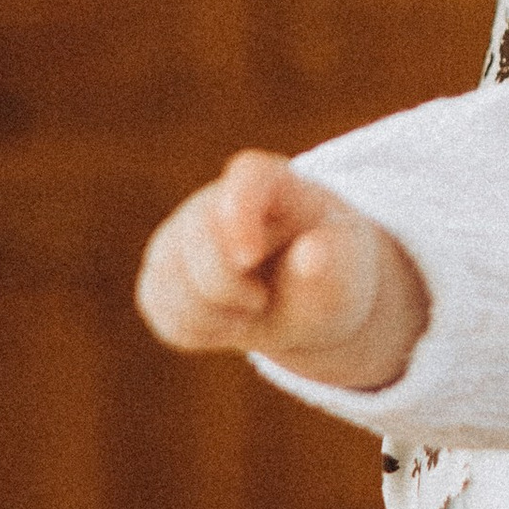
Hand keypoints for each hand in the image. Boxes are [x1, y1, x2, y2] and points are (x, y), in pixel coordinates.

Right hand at [136, 150, 430, 389]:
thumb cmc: (332, 271)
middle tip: (264, 299)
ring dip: (216, 316)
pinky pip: (163, 311)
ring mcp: (181, 234)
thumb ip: (333, 264)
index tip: (250, 257)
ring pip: (170, 282)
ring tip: (252, 307)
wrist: (309, 296)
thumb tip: (312, 254)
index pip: (247, 177)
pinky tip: (228, 319)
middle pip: (199, 241)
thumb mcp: (346, 271)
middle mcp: (215, 200)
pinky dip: (199, 331)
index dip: (238, 214)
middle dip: (232, 288)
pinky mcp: (161, 275)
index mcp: (274, 182)